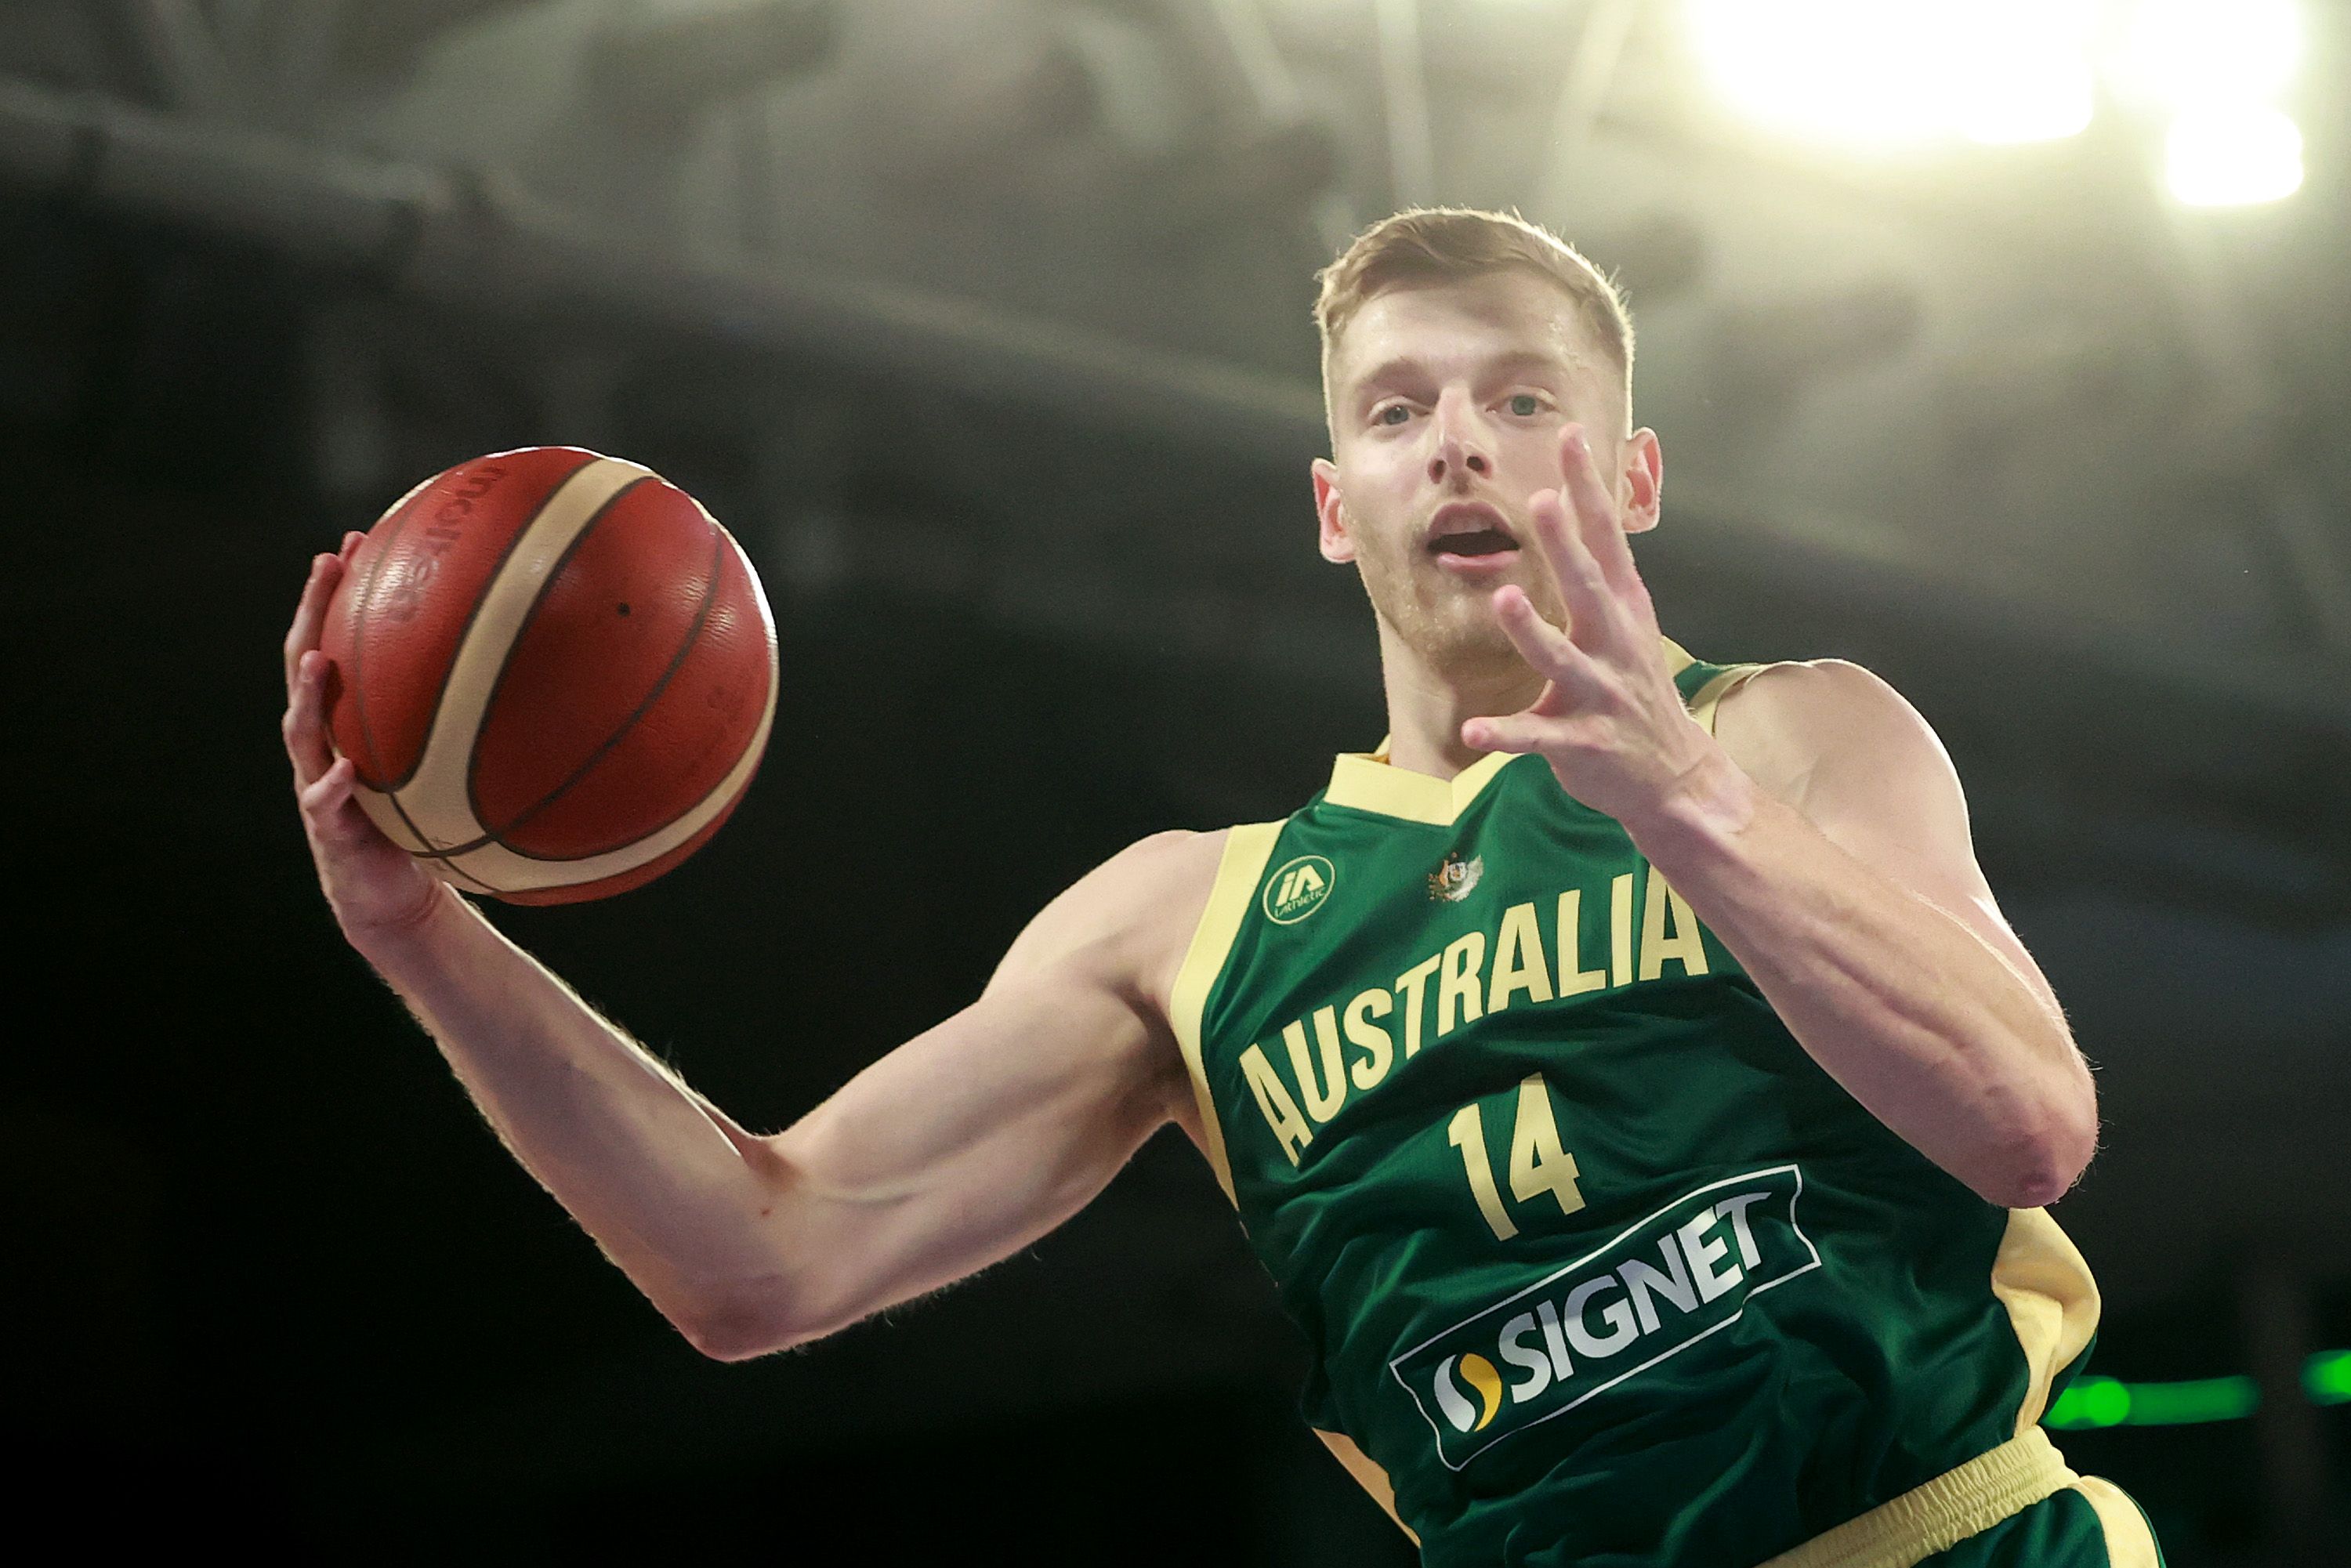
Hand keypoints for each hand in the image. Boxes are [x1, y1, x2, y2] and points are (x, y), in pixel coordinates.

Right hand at [282, 533, 451, 947]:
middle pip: (304, 664)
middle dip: (312, 612)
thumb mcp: (446, 763)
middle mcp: (323, 742)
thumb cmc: (423, 821)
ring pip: (300, 730)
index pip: (337, 639)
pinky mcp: (329, 829)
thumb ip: (470, 722)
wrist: (393, 894)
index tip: (355, 538)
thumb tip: (542, 671)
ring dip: (308, 693)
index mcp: (347, 718)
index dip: (339, 593)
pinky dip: (332, 784)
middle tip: (326, 565)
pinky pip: (325, 803)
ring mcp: (316, 783)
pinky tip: (344, 769)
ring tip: (319, 659)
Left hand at [1459, 424, 1728, 828]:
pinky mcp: (1582, 742)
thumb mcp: (1627, 623)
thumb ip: (1598, 571)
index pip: (1605, 539)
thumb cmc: (1634, 687)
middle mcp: (1614, 645)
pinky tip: (1475, 732)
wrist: (1673, 775)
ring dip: (1534, 630)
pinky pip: (1538, 737)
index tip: (1572, 436)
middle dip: (1568, 545)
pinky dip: (1507, 735)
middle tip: (1545, 500)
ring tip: (1506, 597)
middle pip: (1589, 587)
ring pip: (1563, 658)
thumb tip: (1570, 500)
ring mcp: (1601, 694)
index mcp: (1622, 610)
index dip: (1588, 489)